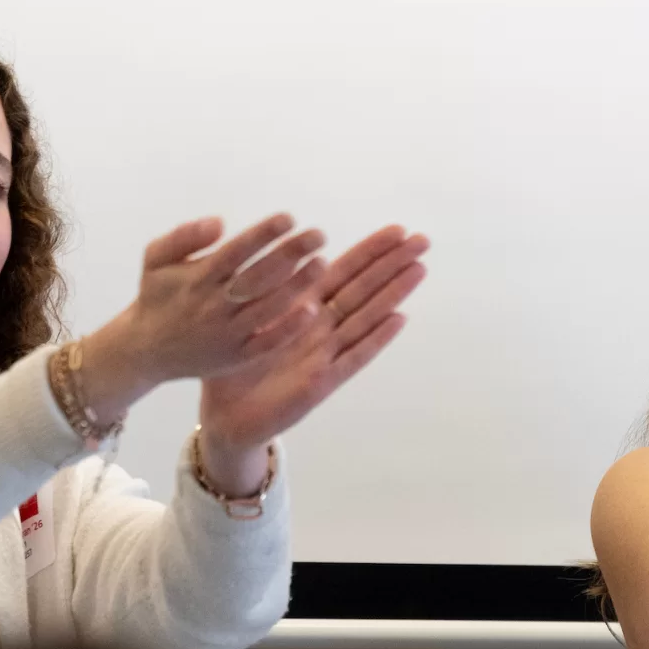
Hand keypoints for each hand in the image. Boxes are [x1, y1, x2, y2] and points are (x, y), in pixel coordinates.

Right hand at [83, 214, 329, 410]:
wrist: (146, 350)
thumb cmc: (158, 295)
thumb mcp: (155, 259)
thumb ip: (183, 236)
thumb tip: (219, 222)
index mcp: (197, 278)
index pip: (235, 252)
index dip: (263, 234)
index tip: (289, 218)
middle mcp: (214, 305)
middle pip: (258, 277)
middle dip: (290, 254)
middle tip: (319, 235)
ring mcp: (227, 333)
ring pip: (267, 308)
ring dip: (297, 286)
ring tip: (322, 263)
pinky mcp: (237, 356)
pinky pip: (267, 343)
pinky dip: (288, 328)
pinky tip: (312, 309)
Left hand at [198, 226, 429, 469]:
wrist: (226, 418)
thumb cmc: (231, 369)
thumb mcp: (240, 321)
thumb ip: (259, 288)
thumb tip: (278, 246)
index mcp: (299, 308)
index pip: (342, 272)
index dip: (370, 251)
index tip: (398, 230)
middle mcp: (319, 328)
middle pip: (363, 290)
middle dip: (392, 265)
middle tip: (422, 240)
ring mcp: (325, 355)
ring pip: (365, 318)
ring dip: (393, 294)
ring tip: (419, 269)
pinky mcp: (322, 382)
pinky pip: (353, 357)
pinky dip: (376, 339)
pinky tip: (399, 319)